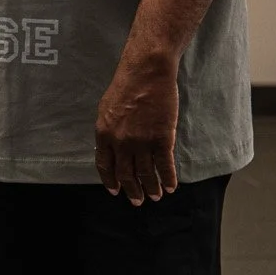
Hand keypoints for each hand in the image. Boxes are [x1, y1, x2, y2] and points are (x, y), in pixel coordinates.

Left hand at [95, 57, 178, 203]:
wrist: (145, 73)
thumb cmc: (125, 87)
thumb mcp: (106, 109)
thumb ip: (108, 131)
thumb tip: (110, 148)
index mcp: (104, 134)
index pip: (105, 165)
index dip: (111, 180)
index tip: (116, 191)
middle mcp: (120, 142)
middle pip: (126, 173)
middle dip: (132, 190)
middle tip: (138, 200)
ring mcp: (141, 142)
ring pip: (146, 173)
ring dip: (151, 188)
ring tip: (156, 196)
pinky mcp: (162, 138)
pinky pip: (165, 166)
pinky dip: (169, 179)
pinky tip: (171, 186)